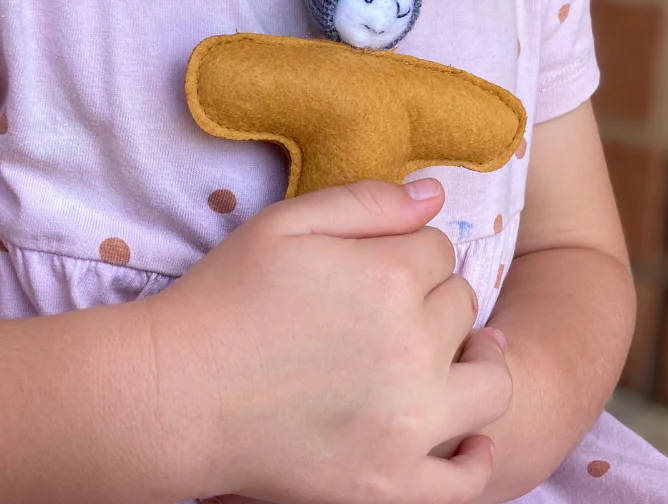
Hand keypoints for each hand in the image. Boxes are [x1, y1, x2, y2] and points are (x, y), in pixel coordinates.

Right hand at [146, 179, 511, 503]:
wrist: (176, 394)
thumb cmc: (226, 298)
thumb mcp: (286, 223)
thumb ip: (367, 201)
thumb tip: (436, 192)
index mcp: (390, 277)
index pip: (440, 247)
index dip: (408, 249)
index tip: (375, 264)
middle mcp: (413, 349)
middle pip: (462, 305)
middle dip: (432, 297)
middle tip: (384, 308)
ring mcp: (409, 425)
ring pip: (491, 381)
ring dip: (474, 361)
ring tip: (447, 358)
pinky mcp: (393, 485)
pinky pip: (469, 476)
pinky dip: (477, 453)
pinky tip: (464, 432)